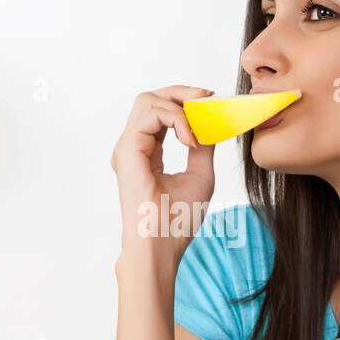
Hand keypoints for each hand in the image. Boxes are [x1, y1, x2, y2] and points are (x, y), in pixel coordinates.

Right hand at [110, 85, 216, 258]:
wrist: (161, 246)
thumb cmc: (176, 222)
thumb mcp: (200, 175)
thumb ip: (203, 148)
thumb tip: (211, 124)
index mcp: (147, 154)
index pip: (161, 114)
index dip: (184, 104)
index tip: (210, 104)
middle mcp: (134, 148)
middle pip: (151, 100)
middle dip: (181, 93)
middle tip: (207, 97)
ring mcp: (128, 148)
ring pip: (148, 101)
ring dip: (178, 105)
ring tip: (199, 124)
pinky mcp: (128, 149)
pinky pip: (150, 114)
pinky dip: (175, 118)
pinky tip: (190, 138)